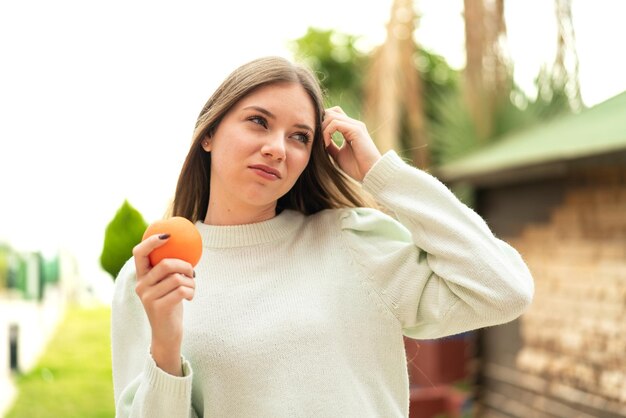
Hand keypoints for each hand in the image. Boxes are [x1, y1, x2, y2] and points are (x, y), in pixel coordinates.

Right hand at [133, 234, 194, 375]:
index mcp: (141, 277)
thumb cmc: (171, 304)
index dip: (152, 242)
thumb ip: (169, 270)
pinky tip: (190, 297)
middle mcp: (141, 286)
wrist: (167, 334)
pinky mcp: (158, 307)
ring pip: (177, 278)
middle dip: (184, 265)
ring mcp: (148, 297)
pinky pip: (181, 290)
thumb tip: (188, 248)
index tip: (168, 235)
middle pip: (165, 264)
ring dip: (191, 282)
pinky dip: (191, 292)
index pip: (139, 253)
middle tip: (192, 271)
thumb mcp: (167, 285)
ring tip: (192, 288)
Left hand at [322, 106, 381, 181]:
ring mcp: (355, 126)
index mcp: (350, 129)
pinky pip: (335, 123)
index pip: (333, 115)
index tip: (317, 139)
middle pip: (331, 111)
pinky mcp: (356, 130)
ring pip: (331, 116)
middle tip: (317, 139)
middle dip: (320, 124)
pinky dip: (327, 132)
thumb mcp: (338, 154)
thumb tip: (318, 140)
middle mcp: (353, 124)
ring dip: (322, 129)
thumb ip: (330, 145)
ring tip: (322, 143)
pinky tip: (326, 144)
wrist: (370, 173)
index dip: (322, 124)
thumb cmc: (356, 167)